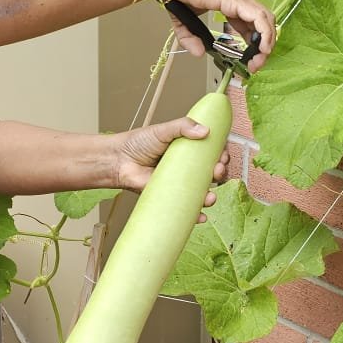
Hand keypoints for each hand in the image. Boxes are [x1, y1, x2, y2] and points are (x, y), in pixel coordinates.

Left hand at [110, 118, 229, 206]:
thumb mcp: (163, 130)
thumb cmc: (139, 143)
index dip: (222, 155)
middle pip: (212, 173)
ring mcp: (180, 183)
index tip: (223, 155)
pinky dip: (196, 215)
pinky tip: (201, 216)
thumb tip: (205, 131)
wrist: (119, 160)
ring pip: (202, 193)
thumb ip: (183, 126)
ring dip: (211, 197)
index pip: (212, 152)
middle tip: (217, 170)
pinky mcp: (170, 197)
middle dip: (220, 174)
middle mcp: (187, 167)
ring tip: (210, 196)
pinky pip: (186, 208)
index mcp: (188, 149)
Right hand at [168, 0, 274, 70]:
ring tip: (259, 60)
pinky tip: (262, 48)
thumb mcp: (185, 21)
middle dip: (263, 45)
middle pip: (263, 21)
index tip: (250, 57)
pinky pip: (260, 18)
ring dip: (266, 43)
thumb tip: (198, 52)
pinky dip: (265, 34)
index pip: (252, 21)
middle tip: (255, 63)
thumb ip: (191, 38)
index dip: (254, 41)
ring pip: (266, 20)